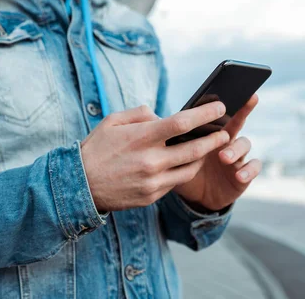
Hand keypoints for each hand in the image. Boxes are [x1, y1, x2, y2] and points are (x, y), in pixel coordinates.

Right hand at [81, 103, 229, 212]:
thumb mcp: (112, 121)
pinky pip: (175, 183)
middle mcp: (151, 160)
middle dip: (214, 140)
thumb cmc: (96, 148)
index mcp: (142, 137)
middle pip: (195, 149)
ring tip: (207, 149)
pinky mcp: (151, 197)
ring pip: (190, 169)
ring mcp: (153, 181)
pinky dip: (182, 172)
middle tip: (225, 133)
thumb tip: (161, 116)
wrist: (80, 185)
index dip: (205, 114)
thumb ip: (140, 114)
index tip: (219, 107)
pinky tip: (184, 164)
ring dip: (202, 158)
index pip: (182, 123)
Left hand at [173, 95, 261, 210]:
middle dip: (243, 110)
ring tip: (224, 157)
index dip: (220, 101)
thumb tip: (153, 119)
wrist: (191, 199)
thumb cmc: (177, 171)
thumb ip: (164, 137)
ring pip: (244, 144)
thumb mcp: (169, 154)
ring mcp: (235, 158)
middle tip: (245, 101)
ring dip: (236, 149)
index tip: (224, 93)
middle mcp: (224, 141)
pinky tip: (239, 175)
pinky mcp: (241, 176)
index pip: (215, 113)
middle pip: (237, 121)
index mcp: (207, 133)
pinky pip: (253, 169)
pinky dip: (249, 170)